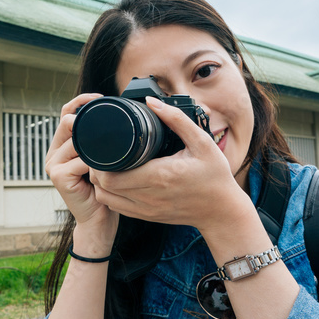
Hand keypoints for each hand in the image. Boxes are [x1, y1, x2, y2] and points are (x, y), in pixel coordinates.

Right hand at [45, 94, 119, 242]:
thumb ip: (99, 141)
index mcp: (62, 145)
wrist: (98, 220)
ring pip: (77, 141)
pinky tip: (102, 174)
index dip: (81, 101)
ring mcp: (53, 164)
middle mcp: (53, 152)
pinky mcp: (58, 176)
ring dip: (96, 150)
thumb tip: (117, 118)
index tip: (101, 97)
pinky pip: (81, 160)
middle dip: (89, 125)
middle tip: (109, 138)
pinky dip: (96, 165)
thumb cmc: (103, 189)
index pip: (66, 112)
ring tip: (107, 164)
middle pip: (69, 123)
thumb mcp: (102, 160)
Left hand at [89, 97, 250, 230]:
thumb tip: (152, 102)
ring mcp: (147, 209)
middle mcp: (149, 195)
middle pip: (104, 186)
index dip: (100, 161)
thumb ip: (176, 120)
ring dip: (102, 183)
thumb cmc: (214, 175)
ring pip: (106, 199)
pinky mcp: (147, 216)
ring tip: (108, 166)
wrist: (221, 210)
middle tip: (102, 153)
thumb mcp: (202, 143)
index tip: (103, 147)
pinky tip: (117, 181)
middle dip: (97, 168)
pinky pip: (117, 208)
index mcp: (160, 175)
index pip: (112, 175)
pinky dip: (110, 195)